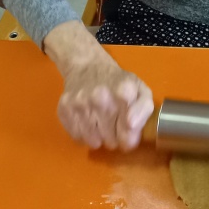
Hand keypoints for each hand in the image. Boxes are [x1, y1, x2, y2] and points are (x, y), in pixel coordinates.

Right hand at [43, 21, 153, 150]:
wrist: (88, 66)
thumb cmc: (118, 82)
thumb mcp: (141, 90)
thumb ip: (144, 108)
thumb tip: (131, 125)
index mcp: (124, 91)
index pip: (128, 135)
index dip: (130, 136)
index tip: (127, 128)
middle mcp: (101, 96)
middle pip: (111, 141)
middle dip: (115, 136)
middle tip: (113, 120)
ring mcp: (80, 103)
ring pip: (93, 142)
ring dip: (99, 137)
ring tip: (100, 120)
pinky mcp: (64, 108)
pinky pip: (77, 138)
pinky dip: (83, 134)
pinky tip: (87, 119)